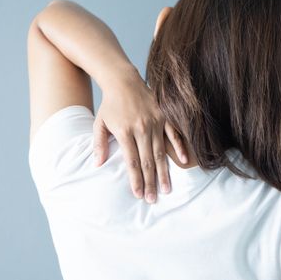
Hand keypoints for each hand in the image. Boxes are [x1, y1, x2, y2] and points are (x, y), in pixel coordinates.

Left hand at [93, 70, 187, 203]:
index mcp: (125, 132)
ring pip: (161, 152)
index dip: (136, 180)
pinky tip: (183, 162)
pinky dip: (179, 148)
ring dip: (164, 172)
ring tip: (167, 189)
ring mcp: (155, 122)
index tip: (139, 194)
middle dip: (150, 183)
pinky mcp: (164, 116)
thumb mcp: (99, 123)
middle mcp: (142, 129)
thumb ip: (99, 144)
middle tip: (153, 199)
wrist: (123, 81)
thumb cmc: (110, 105)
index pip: (132, 162)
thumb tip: (97, 164)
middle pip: (147, 162)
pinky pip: (174, 134)